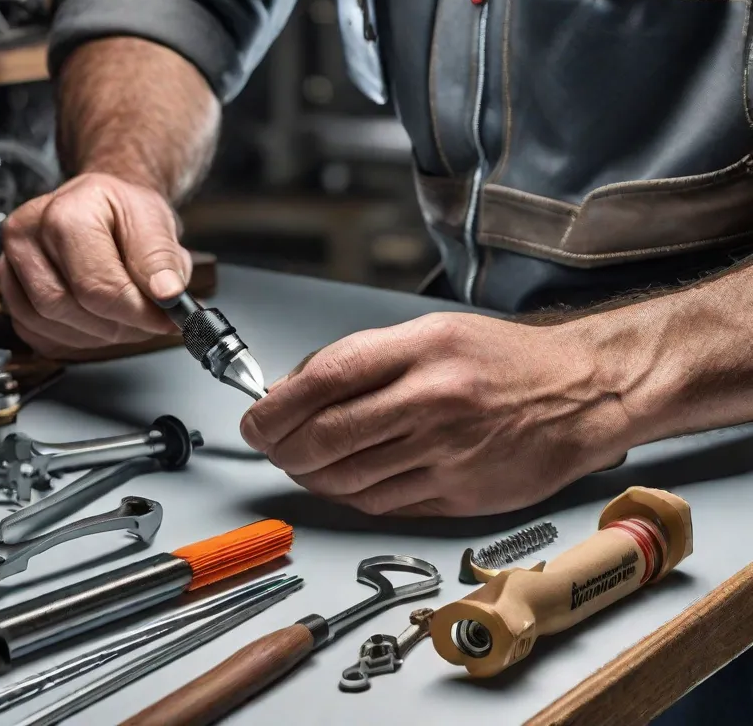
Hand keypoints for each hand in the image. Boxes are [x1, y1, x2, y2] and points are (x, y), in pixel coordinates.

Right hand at [0, 172, 192, 355]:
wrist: (99, 208)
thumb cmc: (123, 214)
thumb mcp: (155, 221)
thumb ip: (161, 259)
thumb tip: (167, 294)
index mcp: (64, 212)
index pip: (95, 285)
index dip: (136, 313)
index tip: (167, 321)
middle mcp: (26, 235)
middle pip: (68, 308)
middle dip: (117, 324)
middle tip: (149, 318)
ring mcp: (8, 265)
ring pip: (51, 326)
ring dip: (98, 334)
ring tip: (125, 313)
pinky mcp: (9, 292)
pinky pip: (40, 335)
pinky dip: (77, 338)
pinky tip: (99, 319)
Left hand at [240, 313, 633, 516]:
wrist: (581, 393)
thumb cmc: (503, 361)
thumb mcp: (431, 333)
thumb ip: (363, 359)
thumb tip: (293, 391)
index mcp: (422, 348)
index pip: (324, 379)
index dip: (275, 406)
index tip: (256, 418)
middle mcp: (433, 400)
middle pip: (327, 436)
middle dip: (281, 447)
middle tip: (270, 446)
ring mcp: (447, 452)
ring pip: (347, 478)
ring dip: (309, 475)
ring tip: (301, 463)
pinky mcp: (458, 494)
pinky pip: (380, 504)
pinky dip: (347, 496)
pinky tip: (340, 482)